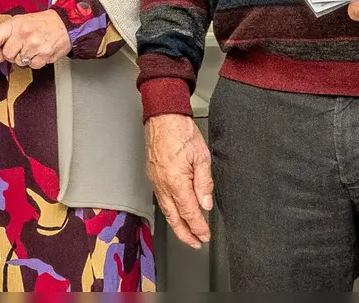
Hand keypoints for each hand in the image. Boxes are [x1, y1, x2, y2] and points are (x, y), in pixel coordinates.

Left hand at [0, 10, 69, 68]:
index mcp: (15, 24)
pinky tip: (38, 52)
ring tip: (30, 48)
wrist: (63, 24)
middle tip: (19, 47)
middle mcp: (23, 33)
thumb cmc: (41, 23)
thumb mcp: (20, 20)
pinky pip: (32, 65)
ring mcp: (34, 45)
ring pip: (19, 61)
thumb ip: (7, 32)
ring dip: (23, 58)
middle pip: (6, 54)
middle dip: (11, 54)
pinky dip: (34, 61)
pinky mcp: (44, 55)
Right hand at [145, 113, 212, 248]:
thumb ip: (204, 183)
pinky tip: (175, 212)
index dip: (198, 227)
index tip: (205, 236)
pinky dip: (170, 211)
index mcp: (176, 182)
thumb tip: (205, 203)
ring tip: (186, 233)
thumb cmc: (180, 132)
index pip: (189, 212)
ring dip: (177, 224)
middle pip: (174, 217)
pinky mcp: (153, 175)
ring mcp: (155, 180)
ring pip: (166, 210)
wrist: (162, 117)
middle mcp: (162, 184)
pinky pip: (161, 199)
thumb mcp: (201, 157)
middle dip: (185, 233)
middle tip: (196, 243)